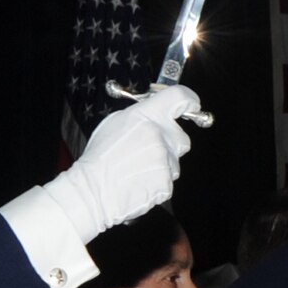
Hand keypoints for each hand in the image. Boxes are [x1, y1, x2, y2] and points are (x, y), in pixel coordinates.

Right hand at [41, 84, 201, 242]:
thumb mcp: (115, 122)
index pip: (179, 98)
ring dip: (161, 163)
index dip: (189, 100)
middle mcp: (160, 136)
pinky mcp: (167, 183)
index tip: (192, 104)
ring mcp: (166, 161)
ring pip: (173, 161)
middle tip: (148, 148)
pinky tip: (138, 179)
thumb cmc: (100, 157)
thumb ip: (141, 116)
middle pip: (181, 137)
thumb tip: (156, 114)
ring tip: (136, 167)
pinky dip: (156, 180)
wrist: (95, 190)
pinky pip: (167, 179)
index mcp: (146, 116)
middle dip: (170, 142)